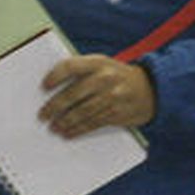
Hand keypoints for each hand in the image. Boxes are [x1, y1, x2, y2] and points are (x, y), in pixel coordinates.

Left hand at [38, 55, 155, 137]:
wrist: (152, 89)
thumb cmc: (116, 76)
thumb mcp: (103, 65)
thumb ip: (82, 71)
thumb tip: (52, 86)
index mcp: (98, 62)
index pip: (71, 66)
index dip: (55, 76)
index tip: (43, 86)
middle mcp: (105, 78)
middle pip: (74, 93)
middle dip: (55, 106)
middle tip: (42, 115)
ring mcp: (113, 97)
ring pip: (83, 111)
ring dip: (65, 121)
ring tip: (53, 127)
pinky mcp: (118, 113)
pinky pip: (94, 123)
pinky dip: (79, 129)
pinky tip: (68, 133)